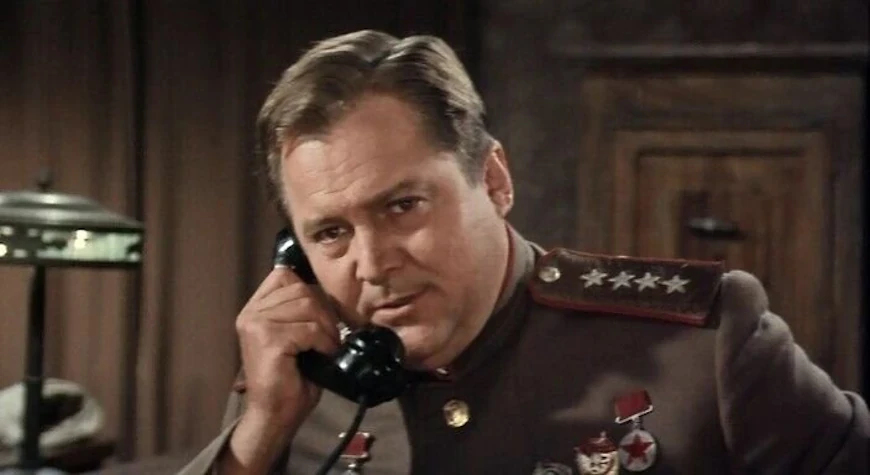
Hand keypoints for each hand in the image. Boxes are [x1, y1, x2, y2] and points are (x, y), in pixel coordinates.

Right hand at [222, 267, 340, 473]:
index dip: (310, 291)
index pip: (284, 275)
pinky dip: (324, 342)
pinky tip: (323, 355)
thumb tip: (324, 289)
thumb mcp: (294, 334)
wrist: (275, 414)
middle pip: (301, 289)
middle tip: (330, 337)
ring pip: (307, 305)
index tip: (320, 316)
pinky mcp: (268, 339)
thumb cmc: (290, 376)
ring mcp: (256, 324)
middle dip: (324, 312)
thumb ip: (300, 309)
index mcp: (254, 309)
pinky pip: (310, 328)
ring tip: (326, 347)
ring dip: (326, 328)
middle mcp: (250, 313)